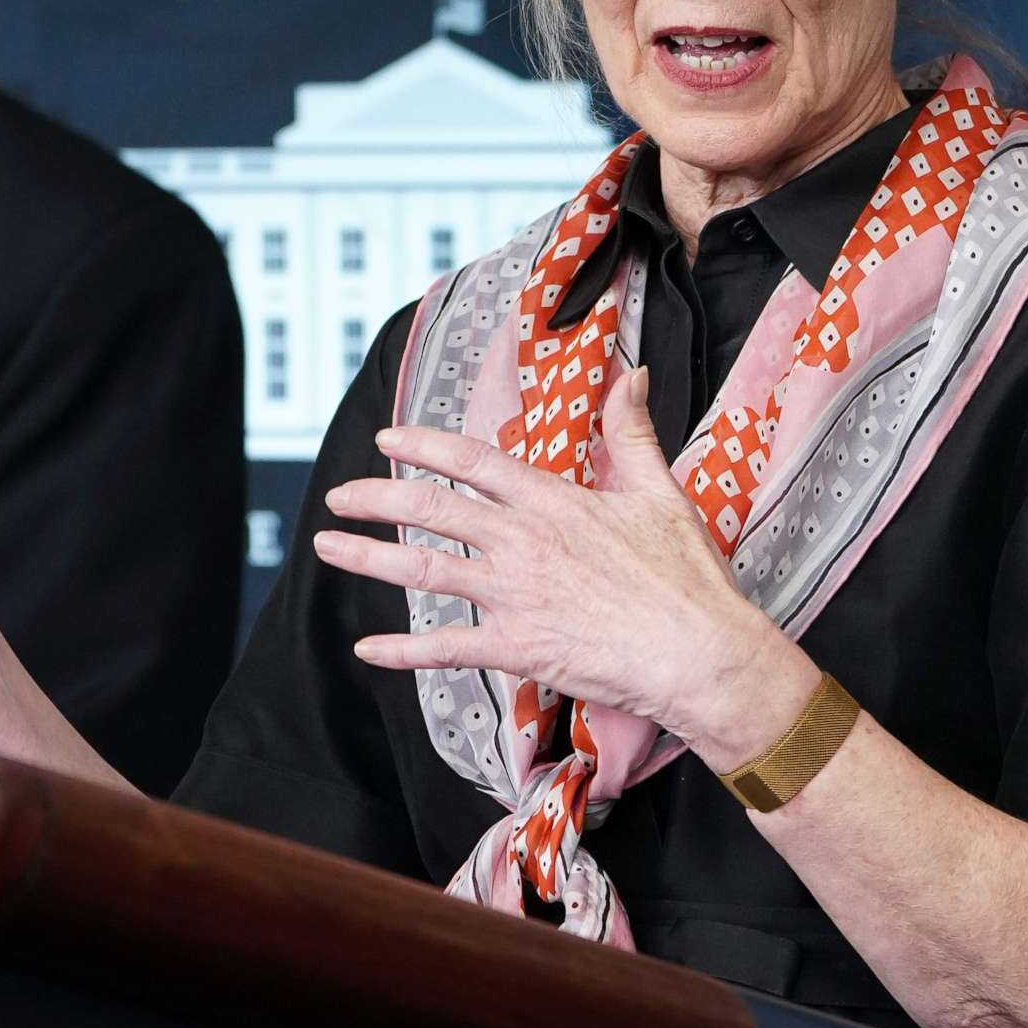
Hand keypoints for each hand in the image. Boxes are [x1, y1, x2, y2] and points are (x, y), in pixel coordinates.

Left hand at [315, 368, 817, 767]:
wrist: (700, 652)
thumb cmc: (687, 577)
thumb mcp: (660, 492)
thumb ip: (632, 433)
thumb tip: (631, 374)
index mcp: (554, 502)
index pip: (473, 462)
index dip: (423, 446)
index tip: (387, 438)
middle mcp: (524, 543)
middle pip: (432, 512)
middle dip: (375, 499)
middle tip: (337, 497)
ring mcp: (515, 596)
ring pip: (425, 573)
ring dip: (369, 560)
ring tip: (328, 548)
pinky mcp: (517, 648)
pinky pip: (446, 649)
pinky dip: (402, 652)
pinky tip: (367, 650)